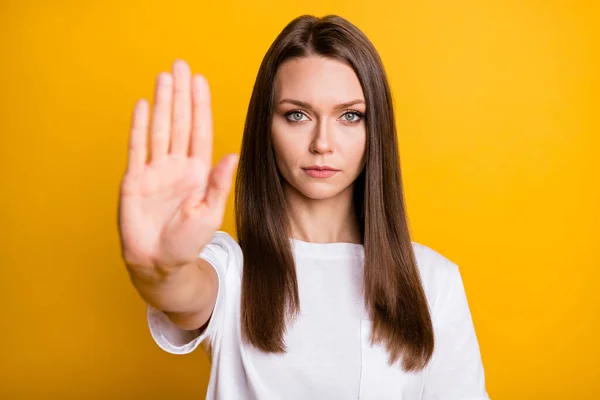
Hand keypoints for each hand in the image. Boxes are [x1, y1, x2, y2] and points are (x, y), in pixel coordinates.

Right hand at [118, 59, 237, 276]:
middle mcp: (177, 165)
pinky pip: (137, 148)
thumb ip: (219, 184)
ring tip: (164, 77)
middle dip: (180, 94)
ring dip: (161, 103)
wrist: (160, 263)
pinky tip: (142, 105)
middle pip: (179, 122)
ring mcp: (155, 170)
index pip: (200, 130)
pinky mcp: (134, 180)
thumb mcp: (210, 213)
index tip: (199, 80)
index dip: (199, 105)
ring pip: (159, 129)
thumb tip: (232, 155)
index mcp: (198, 172)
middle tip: (180, 65)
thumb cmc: (188, 242)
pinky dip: (138, 127)